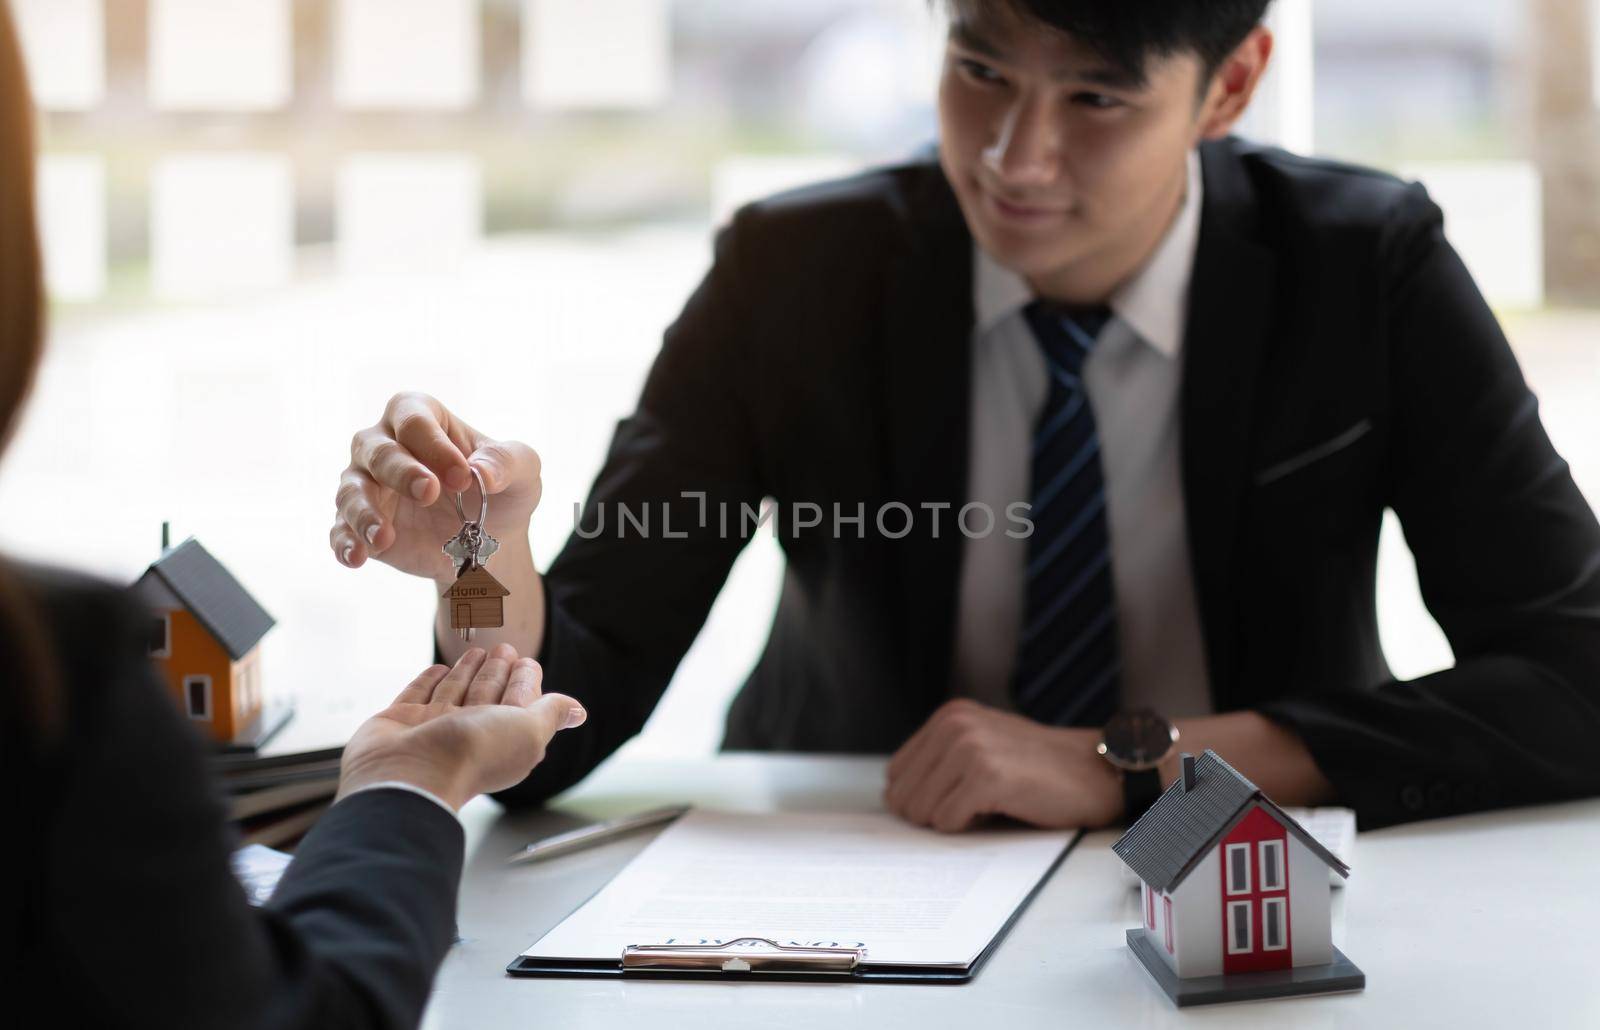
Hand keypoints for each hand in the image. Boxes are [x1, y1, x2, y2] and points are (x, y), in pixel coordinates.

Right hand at [333, 392, 541, 582]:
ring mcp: (367, 486)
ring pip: (351, 491)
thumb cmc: (503, 488)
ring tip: (383, 536)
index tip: (463, 476)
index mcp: (421, 418)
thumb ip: (508, 462)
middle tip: (430, 494)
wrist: (491, 539)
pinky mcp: (359, 525)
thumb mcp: (523, 471)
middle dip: (401, 472)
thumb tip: (481, 473)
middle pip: (377, 450)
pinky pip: (340, 531)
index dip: (435, 445)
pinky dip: (345, 544)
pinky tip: (357, 558)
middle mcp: (383, 445)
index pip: (414, 419)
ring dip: (364, 512)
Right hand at [338, 644, 585, 810]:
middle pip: (487, 694)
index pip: (519, 702)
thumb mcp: (529, 730)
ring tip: (477, 650)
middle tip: (504, 648)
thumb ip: (550, 713)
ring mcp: (433, 727)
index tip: (528, 661)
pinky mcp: (400, 720)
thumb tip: (578, 712)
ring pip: (455, 691)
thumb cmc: (473, 753)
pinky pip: (418, 694)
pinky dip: (430, 680)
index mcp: (503, 737)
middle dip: (498, 671)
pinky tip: (439, 669)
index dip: (526, 681)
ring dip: (468, 671)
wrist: (409, 773)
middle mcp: (469, 734)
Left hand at [884, 699, 1123, 832]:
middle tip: (971, 809)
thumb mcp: (984, 746)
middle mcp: (955, 725)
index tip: (950, 803)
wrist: (1097, 773)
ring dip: (950, 821)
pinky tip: (997, 811)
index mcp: (950, 716)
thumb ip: (941, 761)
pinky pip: (947, 822)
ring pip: (920, 810)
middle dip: (930, 814)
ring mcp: (970, 748)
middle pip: (902, 794)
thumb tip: (897, 798)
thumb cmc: (1041, 769)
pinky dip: (967, 827)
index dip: (918, 799)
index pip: (896, 773)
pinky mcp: (987, 776)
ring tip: (987, 806)